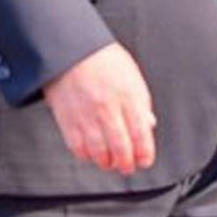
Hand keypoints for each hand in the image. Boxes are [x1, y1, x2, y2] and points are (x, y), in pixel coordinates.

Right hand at [44, 44, 156, 173]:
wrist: (71, 49)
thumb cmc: (103, 60)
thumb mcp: (132, 77)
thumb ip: (141, 103)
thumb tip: (148, 125)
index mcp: (128, 97)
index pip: (140, 134)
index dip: (144, 153)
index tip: (145, 161)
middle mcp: (108, 109)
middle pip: (121, 148)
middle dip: (126, 164)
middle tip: (127, 167)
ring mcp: (86, 116)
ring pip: (99, 153)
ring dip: (107, 163)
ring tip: (110, 162)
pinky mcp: (68, 120)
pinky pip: (78, 148)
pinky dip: (86, 156)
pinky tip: (91, 153)